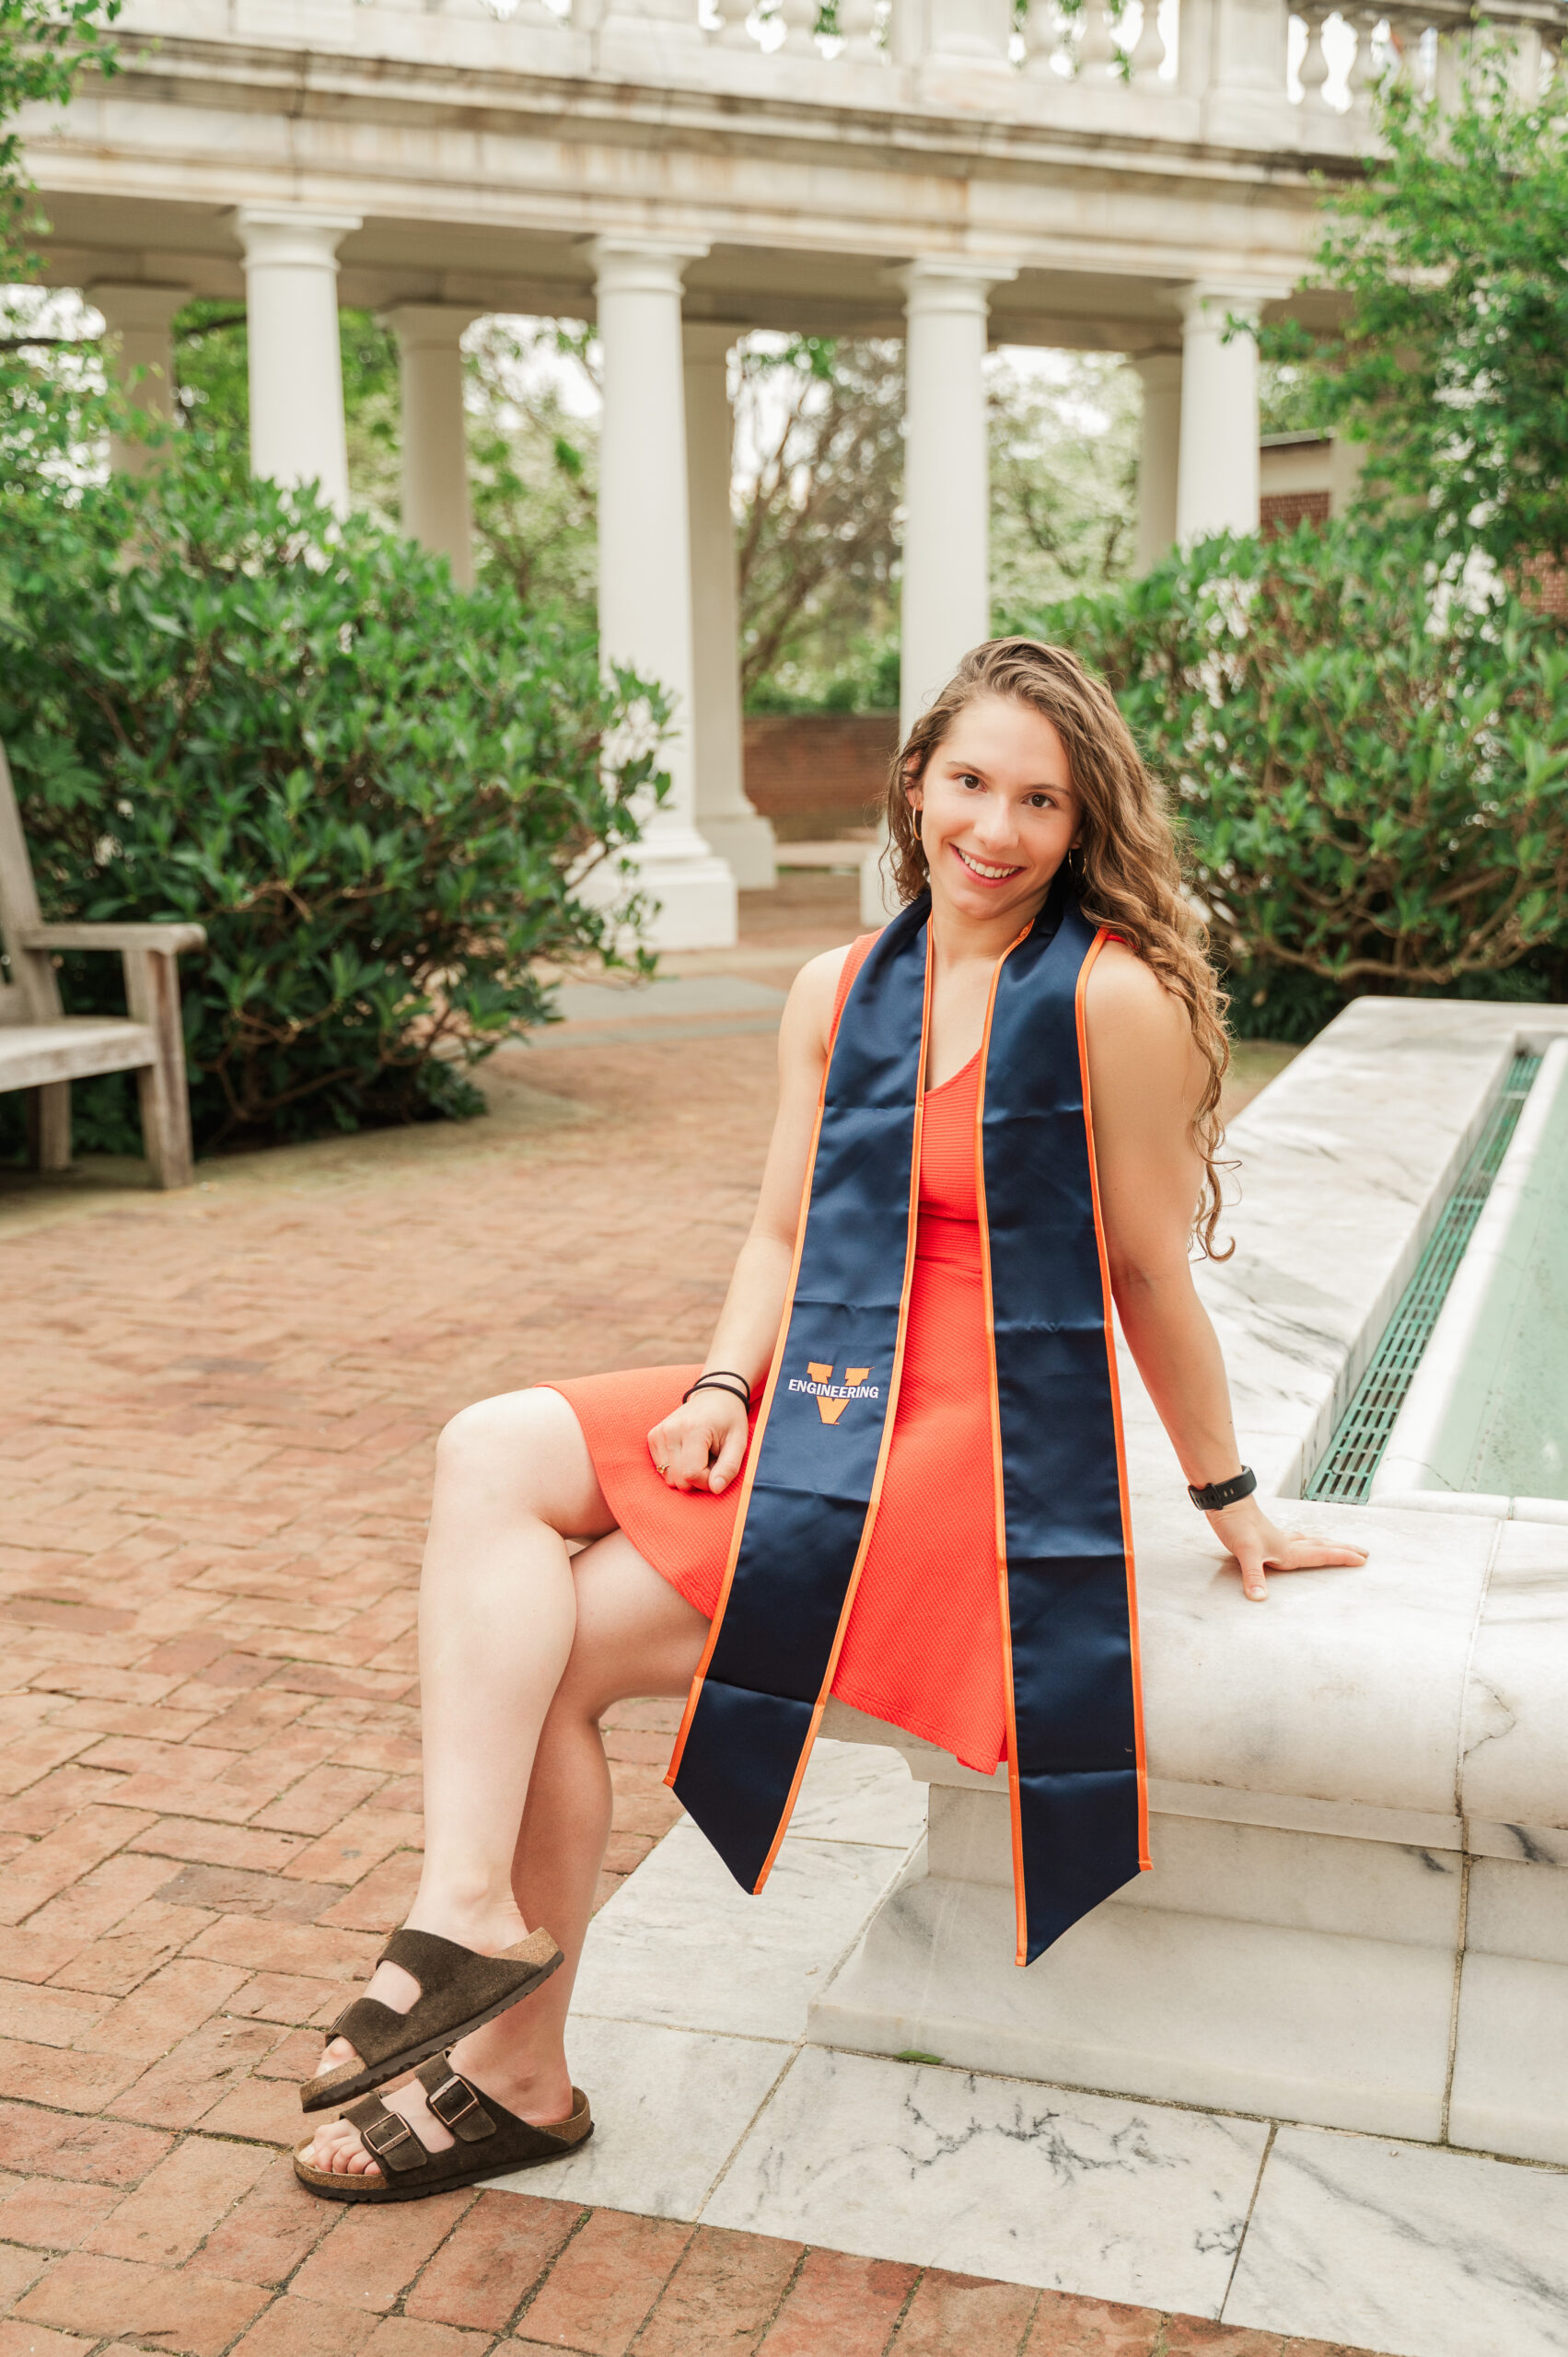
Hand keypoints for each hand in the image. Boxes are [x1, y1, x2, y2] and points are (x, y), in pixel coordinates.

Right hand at [647, 1389, 750, 1495]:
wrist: (715, 1395)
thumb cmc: (729, 1420)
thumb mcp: (739, 1442)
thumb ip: (729, 1467)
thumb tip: (716, 1489)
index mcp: (693, 1429)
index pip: (692, 1474)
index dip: (707, 1481)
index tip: (719, 1468)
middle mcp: (671, 1430)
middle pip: (678, 1480)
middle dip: (698, 1478)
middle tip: (710, 1460)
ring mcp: (659, 1433)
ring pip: (669, 1478)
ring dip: (687, 1474)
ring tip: (700, 1455)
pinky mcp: (653, 1436)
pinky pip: (662, 1470)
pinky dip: (676, 1468)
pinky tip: (688, 1453)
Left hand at [1207, 1496, 1367, 1602]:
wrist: (1226, 1502)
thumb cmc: (1237, 1524)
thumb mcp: (1245, 1552)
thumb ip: (1254, 1576)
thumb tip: (1259, 1599)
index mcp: (1287, 1550)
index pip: (1321, 1555)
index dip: (1342, 1558)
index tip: (1362, 1560)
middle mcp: (1286, 1543)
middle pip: (1321, 1546)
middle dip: (1343, 1550)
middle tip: (1363, 1552)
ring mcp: (1277, 1537)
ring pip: (1310, 1541)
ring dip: (1326, 1544)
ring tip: (1338, 1546)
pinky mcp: (1266, 1534)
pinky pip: (1294, 1539)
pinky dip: (1304, 1541)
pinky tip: (1297, 1541)